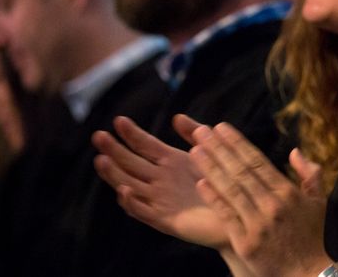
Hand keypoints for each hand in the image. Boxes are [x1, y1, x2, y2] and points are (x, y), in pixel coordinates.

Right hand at [92, 115, 227, 248]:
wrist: (239, 214)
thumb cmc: (223, 182)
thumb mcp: (208, 153)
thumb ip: (194, 134)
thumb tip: (176, 116)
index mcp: (169, 162)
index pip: (145, 145)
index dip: (131, 133)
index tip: (118, 120)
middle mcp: (160, 180)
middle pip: (131, 164)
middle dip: (114, 150)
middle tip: (98, 136)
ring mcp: (160, 200)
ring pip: (130, 186)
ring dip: (114, 174)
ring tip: (101, 160)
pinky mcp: (165, 219)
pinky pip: (144, 212)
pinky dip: (132, 202)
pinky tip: (124, 190)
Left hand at [190, 123, 331, 276]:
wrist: (313, 273)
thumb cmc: (316, 236)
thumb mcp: (319, 202)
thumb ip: (309, 174)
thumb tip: (295, 152)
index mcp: (288, 192)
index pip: (257, 160)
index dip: (237, 142)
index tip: (222, 127)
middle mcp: (272, 204)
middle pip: (240, 170)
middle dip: (219, 149)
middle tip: (201, 132)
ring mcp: (258, 224)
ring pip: (230, 189)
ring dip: (211, 168)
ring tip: (195, 151)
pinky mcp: (246, 243)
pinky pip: (226, 215)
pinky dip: (213, 198)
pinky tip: (200, 182)